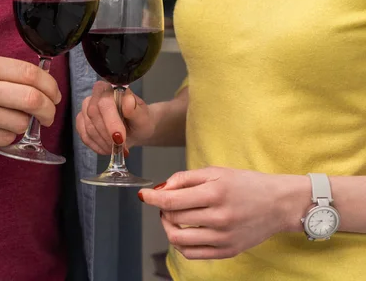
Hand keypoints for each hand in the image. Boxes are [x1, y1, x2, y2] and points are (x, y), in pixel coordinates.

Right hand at [0, 53, 60, 151]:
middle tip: (50, 113)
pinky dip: (8, 134)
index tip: (55, 94)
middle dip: (49, 109)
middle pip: (33, 100)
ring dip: (25, 123)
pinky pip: (6, 138)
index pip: (31, 74)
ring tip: (14, 118)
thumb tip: (39, 82)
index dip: (51, 85)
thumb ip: (4, 70)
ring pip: (21, 122)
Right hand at [75, 81, 154, 153]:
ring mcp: (85, 109)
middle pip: (93, 115)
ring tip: (116, 148)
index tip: (120, 139)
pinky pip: (84, 136)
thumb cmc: (140, 120)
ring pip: (88, 128)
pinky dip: (97, 146)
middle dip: (107, 135)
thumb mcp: (142, 117)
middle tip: (120, 146)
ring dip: (103, 142)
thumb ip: (135, 110)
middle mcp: (95, 95)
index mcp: (110, 89)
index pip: (104, 103)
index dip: (111, 122)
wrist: (136, 129)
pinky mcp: (81, 122)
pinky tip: (108, 148)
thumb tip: (128, 100)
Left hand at [138, 167, 310, 259]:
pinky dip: (180, 243)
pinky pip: (192, 253)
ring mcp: (223, 238)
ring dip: (168, 226)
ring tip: (173, 217)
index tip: (144, 195)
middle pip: (173, 218)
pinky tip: (183, 232)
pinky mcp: (227, 251)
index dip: (152, 198)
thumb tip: (161, 188)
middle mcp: (219, 217)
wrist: (280, 204)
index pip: (171, 200)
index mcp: (215, 193)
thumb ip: (186, 178)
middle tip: (167, 202)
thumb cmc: (247, 184)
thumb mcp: (216, 172)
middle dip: (162, 209)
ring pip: (178, 238)